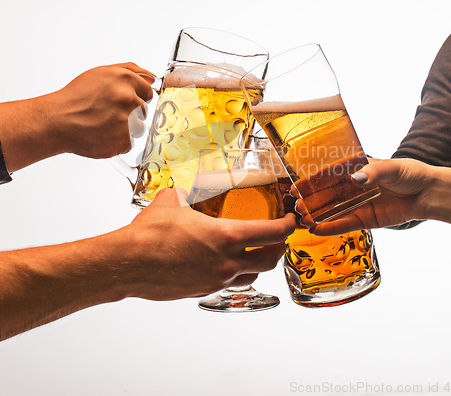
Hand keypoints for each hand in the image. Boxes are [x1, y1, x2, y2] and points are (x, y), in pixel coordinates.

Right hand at [50, 62, 154, 157]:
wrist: (57, 120)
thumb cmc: (76, 97)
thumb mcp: (102, 73)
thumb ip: (131, 71)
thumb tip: (151, 77)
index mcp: (125, 79)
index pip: (148, 91)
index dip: (136, 97)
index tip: (123, 101)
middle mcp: (129, 98)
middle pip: (144, 110)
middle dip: (130, 112)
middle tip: (108, 113)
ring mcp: (127, 120)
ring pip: (139, 127)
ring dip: (126, 128)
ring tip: (104, 124)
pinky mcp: (123, 140)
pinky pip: (129, 143)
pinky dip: (118, 142)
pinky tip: (103, 135)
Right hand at [114, 188, 296, 299]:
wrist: (128, 264)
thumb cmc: (150, 234)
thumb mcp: (173, 201)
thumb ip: (187, 193)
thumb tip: (186, 190)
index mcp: (227, 237)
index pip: (273, 234)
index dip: (288, 226)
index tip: (291, 220)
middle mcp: (228, 262)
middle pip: (270, 260)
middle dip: (279, 248)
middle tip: (278, 238)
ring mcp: (216, 280)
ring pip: (251, 276)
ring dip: (258, 263)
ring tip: (254, 252)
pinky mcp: (203, 291)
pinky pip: (228, 284)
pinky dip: (234, 273)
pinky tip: (223, 263)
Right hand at [296, 159, 433, 235]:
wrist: (429, 193)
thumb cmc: (411, 173)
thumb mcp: (393, 168)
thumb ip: (374, 172)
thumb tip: (357, 178)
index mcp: (355, 169)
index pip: (329, 175)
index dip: (312, 181)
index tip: (297, 186)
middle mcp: (353, 187)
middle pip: (327, 194)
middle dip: (310, 200)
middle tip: (296, 207)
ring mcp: (358, 204)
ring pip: (333, 210)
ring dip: (317, 215)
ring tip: (302, 220)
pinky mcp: (366, 219)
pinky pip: (345, 224)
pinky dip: (331, 227)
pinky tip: (317, 229)